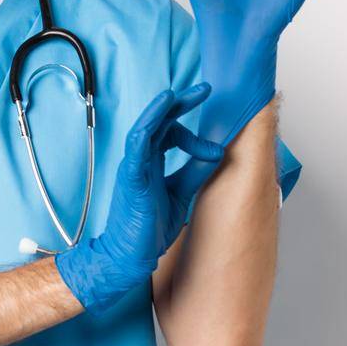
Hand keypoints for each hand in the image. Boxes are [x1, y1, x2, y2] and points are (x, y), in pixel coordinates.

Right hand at [55, 85, 225, 313]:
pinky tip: (157, 114)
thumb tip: (216, 153)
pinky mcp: (131, 178)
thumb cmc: (149, 228)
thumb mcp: (181, 194)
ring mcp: (134, 167)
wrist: (129, 255)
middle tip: (203, 89)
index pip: (171, 135)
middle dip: (180, 104)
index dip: (194, 135)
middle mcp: (141, 161)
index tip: (217, 147)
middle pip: (159, 123)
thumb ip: (194, 172)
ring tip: (177, 94)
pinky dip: (146, 128)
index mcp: (152, 164)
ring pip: (145, 128)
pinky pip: (136, 147)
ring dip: (161, 109)